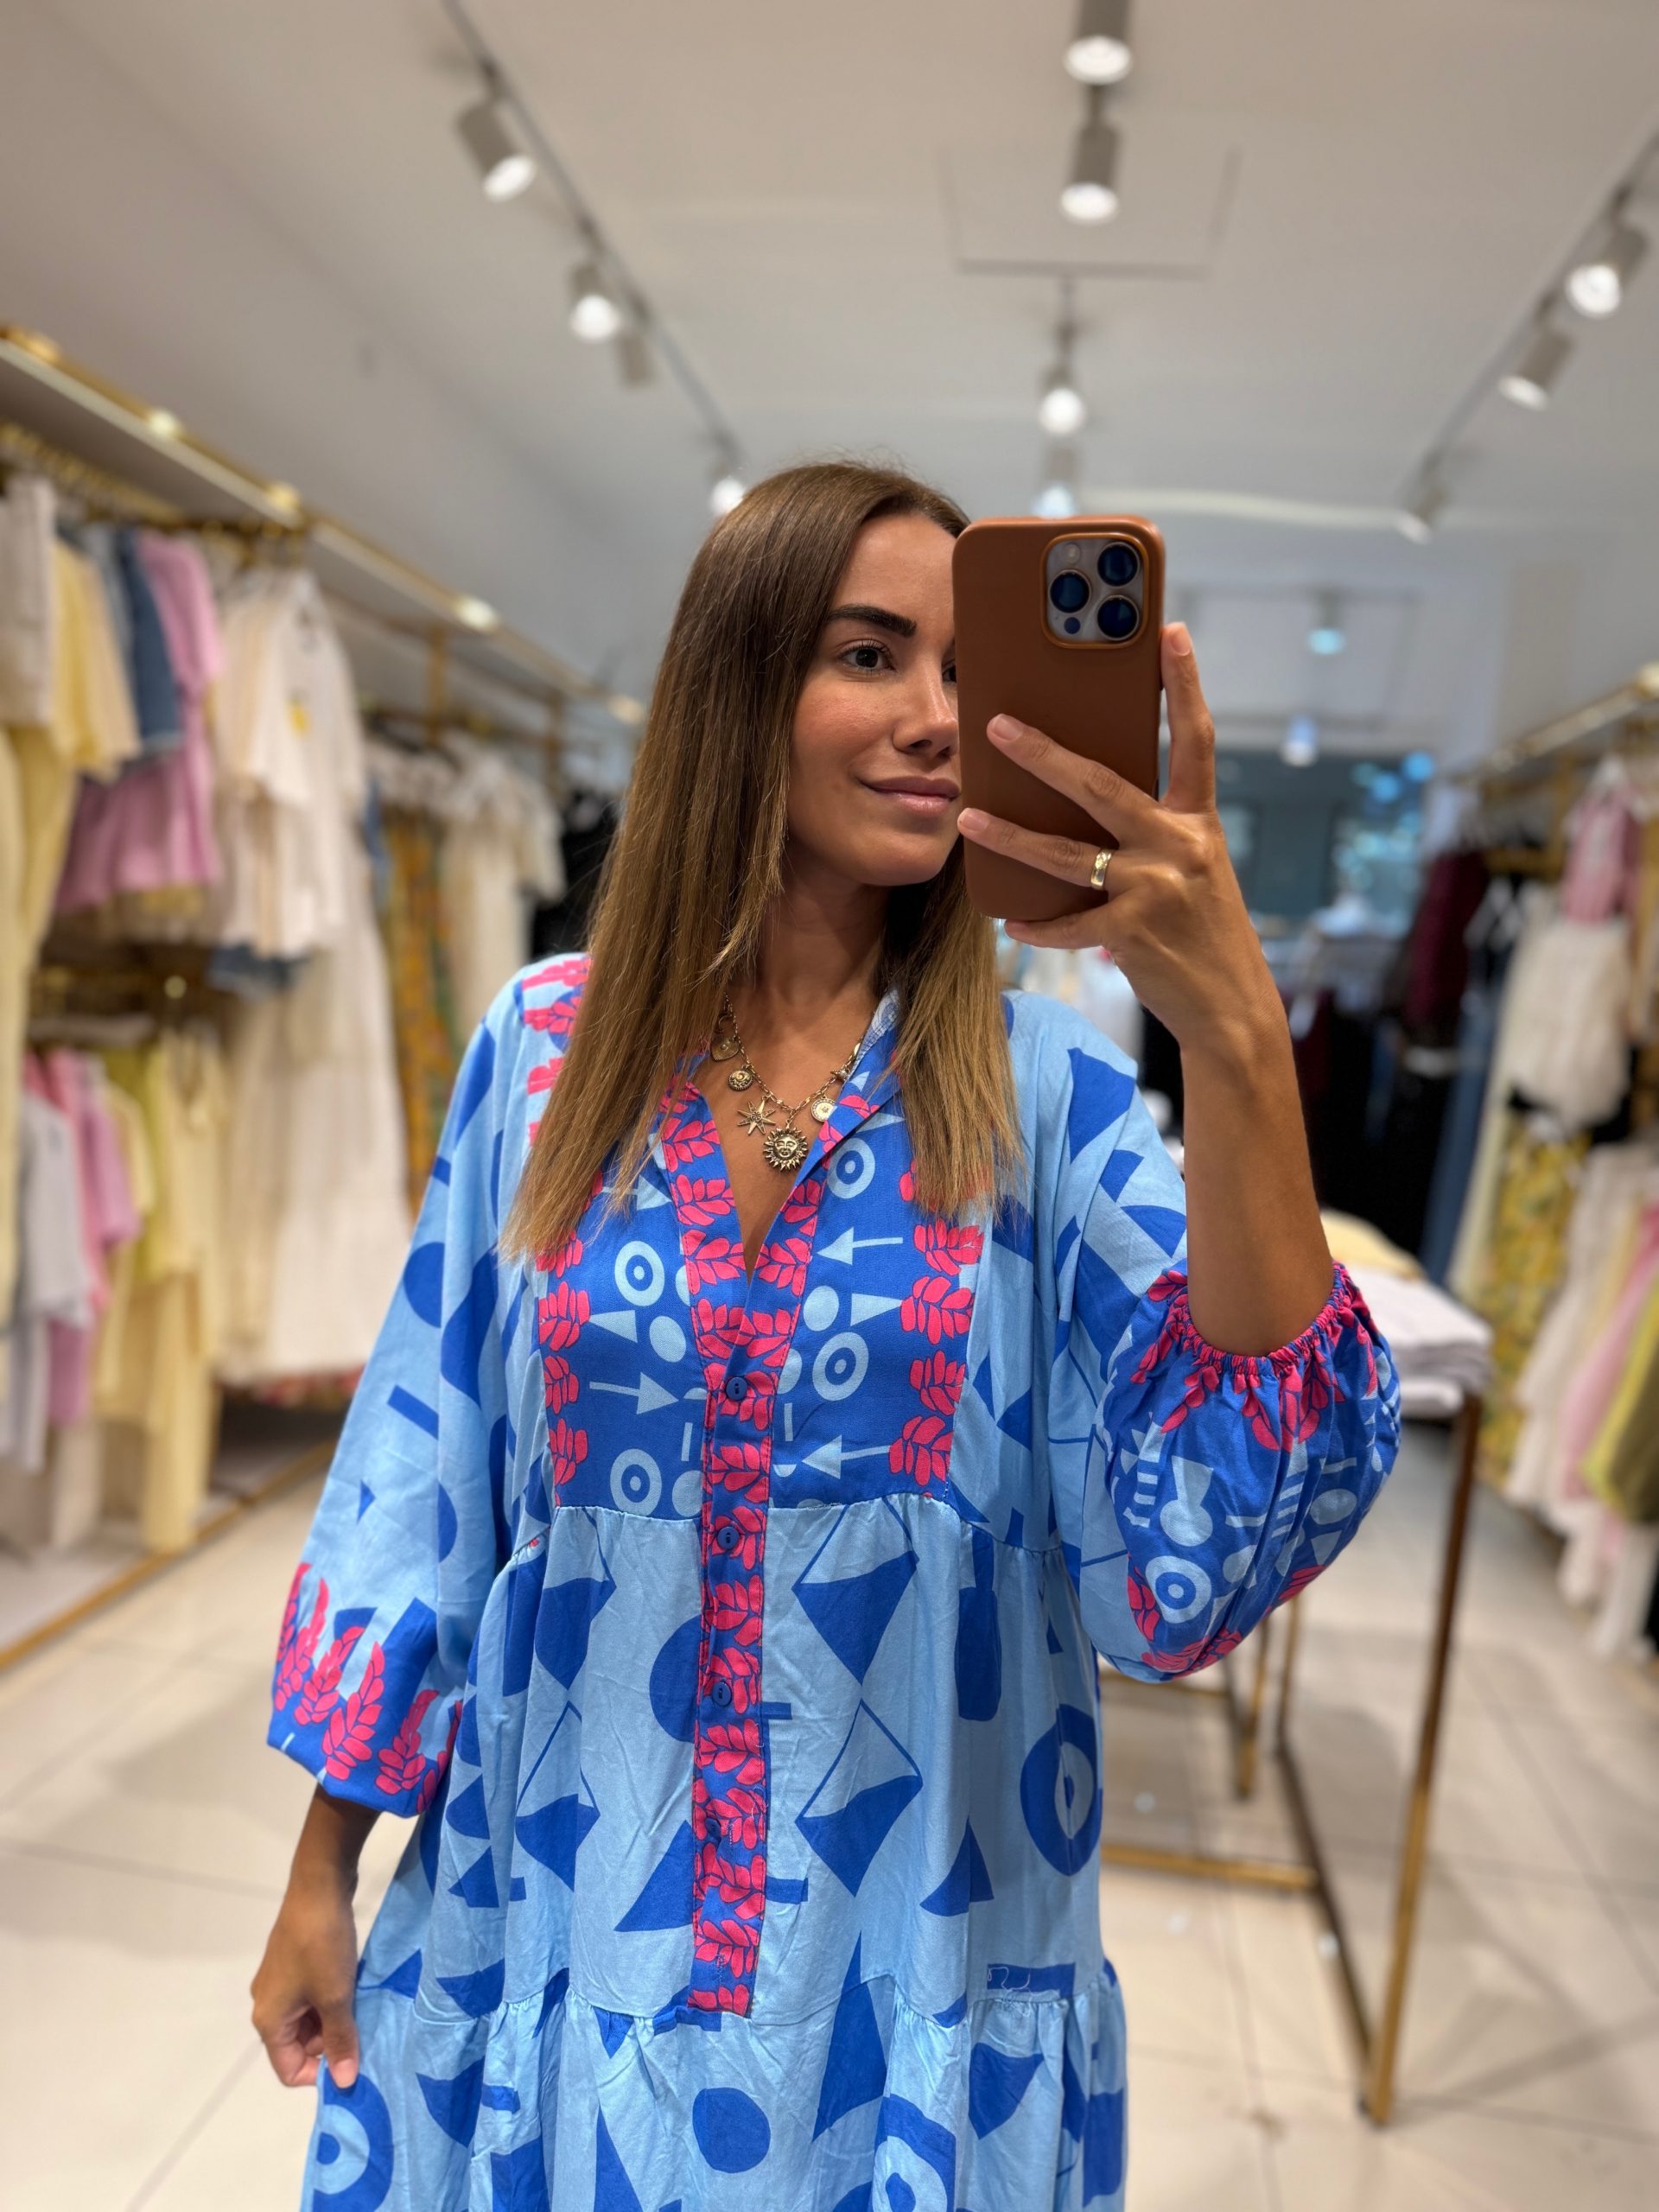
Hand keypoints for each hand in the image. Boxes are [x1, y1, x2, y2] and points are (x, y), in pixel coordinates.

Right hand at [251, 1864, 360, 2088]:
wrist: (319, 1885)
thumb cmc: (322, 1945)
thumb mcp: (336, 1997)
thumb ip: (341, 2041)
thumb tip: (344, 2083)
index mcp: (268, 2020)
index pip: (288, 2070)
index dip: (320, 2073)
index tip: (353, 2061)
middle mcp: (267, 2004)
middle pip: (298, 2045)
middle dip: (331, 2044)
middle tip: (363, 2031)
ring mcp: (279, 1982)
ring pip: (308, 2020)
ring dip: (334, 2020)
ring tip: (361, 2008)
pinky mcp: (293, 1963)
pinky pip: (311, 1996)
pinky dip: (331, 1999)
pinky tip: (353, 1988)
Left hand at [957, 623, 1281, 1063]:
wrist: (1231, 1006)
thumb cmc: (1202, 931)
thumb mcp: (1191, 871)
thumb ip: (1152, 835)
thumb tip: (1081, 805)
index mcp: (1198, 822)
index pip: (1195, 739)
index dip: (1184, 684)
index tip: (1171, 630)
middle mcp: (1180, 846)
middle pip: (1102, 785)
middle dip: (1044, 754)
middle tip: (997, 725)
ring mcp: (1156, 888)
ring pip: (1067, 854)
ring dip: (1011, 836)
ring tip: (969, 817)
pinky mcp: (1134, 932)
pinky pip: (1069, 924)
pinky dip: (1038, 925)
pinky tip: (1012, 922)